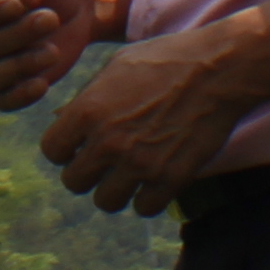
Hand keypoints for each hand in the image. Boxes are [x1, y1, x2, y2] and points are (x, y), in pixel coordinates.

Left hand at [37, 27, 249, 213]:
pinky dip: (147, 199)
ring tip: (128, 175)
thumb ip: (87, 98)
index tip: (78, 147)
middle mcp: (107, 142)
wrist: (216, 69)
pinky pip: (144, 209)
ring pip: (106, 202)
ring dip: (115, 190)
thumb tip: (62, 119)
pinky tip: (154, 182)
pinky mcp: (170, 179)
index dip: (64, 150)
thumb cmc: (165, 60)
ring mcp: (139, 164)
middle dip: (86, 174)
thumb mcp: (115, 67)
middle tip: (104, 164)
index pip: (52, 151)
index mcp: (87, 111)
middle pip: (74, 182)